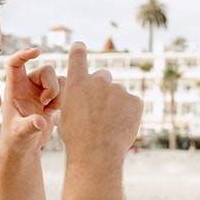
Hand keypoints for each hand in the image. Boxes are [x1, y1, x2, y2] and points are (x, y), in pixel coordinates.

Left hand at [0, 48, 60, 151]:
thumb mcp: (20, 134)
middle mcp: (28, 86)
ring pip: (58, 79)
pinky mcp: (51, 99)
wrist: (25, 147)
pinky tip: (53, 114)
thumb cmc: (16, 140)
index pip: (16, 63)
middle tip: (45, 104)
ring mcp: (40, 92)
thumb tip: (40, 122)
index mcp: (14, 89)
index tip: (37, 52)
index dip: (24, 54)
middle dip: (52, 86)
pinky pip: (64, 90)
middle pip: (46, 70)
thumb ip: (29, 127)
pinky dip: (63, 100)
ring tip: (49, 111)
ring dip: (59, 95)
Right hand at [56, 42, 141, 158]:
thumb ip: (69, 105)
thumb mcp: (63, 118)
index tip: (80, 45)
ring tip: (109, 124)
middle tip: (100, 107)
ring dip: (115, 103)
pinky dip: (129, 113)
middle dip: (102, 87)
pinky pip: (132, 103)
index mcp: (77, 82)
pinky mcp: (135, 100)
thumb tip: (64, 108)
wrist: (97, 153)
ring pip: (118, 93)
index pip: (77, 55)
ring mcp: (118, 89)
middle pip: (103, 76)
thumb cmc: (76, 139)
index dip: (79, 49)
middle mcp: (98, 81)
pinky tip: (121, 126)